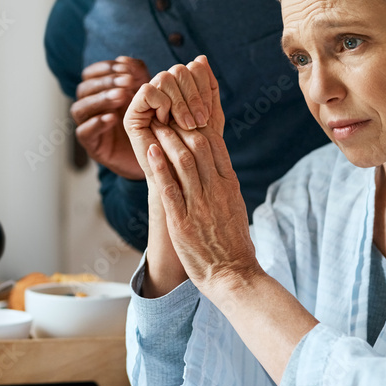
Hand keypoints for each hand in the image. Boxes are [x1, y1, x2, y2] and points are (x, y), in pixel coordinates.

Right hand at [71, 56, 149, 179]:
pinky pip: (84, 132)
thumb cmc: (148, 120)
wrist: (153, 154)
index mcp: (99, 92)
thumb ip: (137, 74)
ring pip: (80, 108)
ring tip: (122, 97)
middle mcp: (90, 107)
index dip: (105, 68)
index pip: (90, 74)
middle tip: (127, 82)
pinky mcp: (92, 146)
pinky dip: (96, 124)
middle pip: (84, 89)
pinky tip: (112, 118)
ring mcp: (88, 126)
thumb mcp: (145, 94)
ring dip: (100, 99)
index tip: (124, 68)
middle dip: (105, 83)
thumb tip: (125, 59)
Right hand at [123, 55, 220, 181]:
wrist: (182, 180)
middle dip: (194, 95)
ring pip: (164, 77)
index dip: (204, 85)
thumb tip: (201, 58)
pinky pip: (147, 91)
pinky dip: (162, 104)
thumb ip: (209, 90)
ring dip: (180, 102)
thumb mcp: (210, 119)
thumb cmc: (198, 153)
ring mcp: (147, 102)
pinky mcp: (133, 114)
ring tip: (188, 125)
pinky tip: (166, 122)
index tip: (209, 112)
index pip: (194, 68)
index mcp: (181, 90)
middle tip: (200, 121)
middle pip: (179, 70)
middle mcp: (162, 93)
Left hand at [147, 119, 255, 292]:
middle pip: (199, 145)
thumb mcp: (235, 206)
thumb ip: (224, 185)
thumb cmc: (234, 244)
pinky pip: (169, 188)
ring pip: (183, 161)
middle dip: (182, 125)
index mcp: (229, 185)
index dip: (199, 124)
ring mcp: (199, 205)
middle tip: (167, 111)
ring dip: (168, 139)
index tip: (185, 112)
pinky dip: (159, 166)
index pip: (215, 144)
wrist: (234, 275)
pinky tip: (150, 151)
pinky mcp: (182, 222)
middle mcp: (216, 190)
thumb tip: (215, 165)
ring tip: (156, 125)